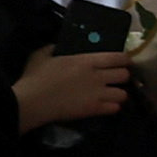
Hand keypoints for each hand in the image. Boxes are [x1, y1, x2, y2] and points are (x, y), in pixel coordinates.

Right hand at [11, 44, 138, 128]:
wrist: (31, 102)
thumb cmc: (35, 77)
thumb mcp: (42, 55)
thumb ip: (54, 48)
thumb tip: (58, 46)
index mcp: (86, 61)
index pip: (118, 57)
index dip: (124, 59)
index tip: (123, 61)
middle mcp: (97, 76)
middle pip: (124, 75)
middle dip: (122, 76)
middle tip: (115, 79)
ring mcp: (97, 94)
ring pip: (123, 94)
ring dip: (119, 94)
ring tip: (112, 94)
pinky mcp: (94, 110)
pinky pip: (115, 108)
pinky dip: (113, 107)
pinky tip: (105, 106)